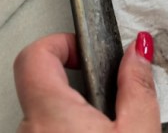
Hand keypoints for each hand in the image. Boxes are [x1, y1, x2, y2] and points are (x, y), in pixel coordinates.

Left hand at [14, 32, 159, 131]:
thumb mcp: (138, 131)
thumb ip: (136, 87)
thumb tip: (139, 50)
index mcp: (51, 112)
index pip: (35, 55)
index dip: (62, 43)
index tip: (89, 51)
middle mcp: (28, 130)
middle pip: (45, 85)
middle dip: (79, 85)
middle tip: (107, 96)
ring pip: (46, 113)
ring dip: (75, 113)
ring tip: (106, 126)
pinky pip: (46, 132)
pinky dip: (69, 130)